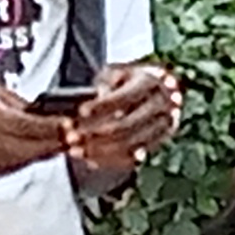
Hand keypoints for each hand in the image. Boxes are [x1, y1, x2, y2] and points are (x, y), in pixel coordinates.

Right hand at [0, 84, 74, 179]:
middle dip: (63, 141)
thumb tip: (40, 107)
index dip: (59, 126)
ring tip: (66, 139)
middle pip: (43, 146)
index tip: (74, 122)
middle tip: (79, 133)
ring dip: (53, 149)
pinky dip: (37, 155)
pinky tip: (44, 146)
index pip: (36, 125)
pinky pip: (25, 163)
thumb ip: (16, 99)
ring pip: (37, 157)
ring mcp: (0, 161)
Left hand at [67, 61, 182, 179]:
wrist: (155, 92)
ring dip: (100, 151)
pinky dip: (111, 161)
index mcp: (149, 81)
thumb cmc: (129, 81)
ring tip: (76, 152)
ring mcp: (163, 126)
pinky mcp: (158, 143)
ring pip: (130, 145)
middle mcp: (160, 104)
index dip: (102, 106)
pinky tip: (91, 160)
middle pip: (127, 124)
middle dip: (96, 133)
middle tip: (72, 138)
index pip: (125, 96)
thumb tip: (98, 96)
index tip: (81, 111)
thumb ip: (106, 83)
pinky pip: (134, 157)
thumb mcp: (116, 73)